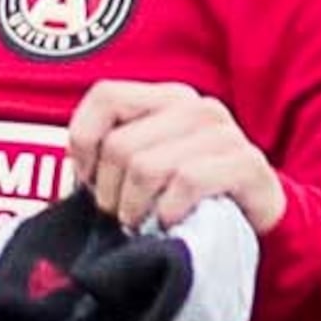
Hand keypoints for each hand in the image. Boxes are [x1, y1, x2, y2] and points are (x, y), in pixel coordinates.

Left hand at [61, 83, 283, 251]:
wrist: (259, 225)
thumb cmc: (191, 201)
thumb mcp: (146, 172)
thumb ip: (111, 162)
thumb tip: (60, 187)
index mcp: (167, 98)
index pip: (105, 96)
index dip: (84, 140)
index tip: (89, 182)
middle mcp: (196, 107)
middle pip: (121, 145)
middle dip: (110, 193)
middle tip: (121, 217)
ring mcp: (224, 134)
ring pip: (148, 166)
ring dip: (137, 208)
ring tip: (144, 225)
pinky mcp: (247, 165)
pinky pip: (187, 182)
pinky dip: (169, 212)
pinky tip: (171, 224)